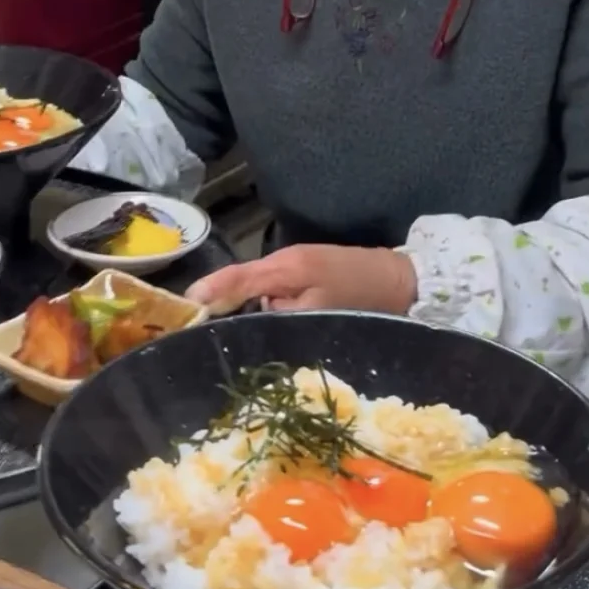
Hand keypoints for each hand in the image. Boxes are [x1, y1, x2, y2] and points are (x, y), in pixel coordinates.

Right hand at [186, 244, 417, 315]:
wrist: (404, 280)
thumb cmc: (363, 298)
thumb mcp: (321, 313)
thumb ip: (282, 314)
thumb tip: (256, 316)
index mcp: (285, 267)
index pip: (236, 278)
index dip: (209, 291)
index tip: (184, 307)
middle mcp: (285, 261)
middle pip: (241, 281)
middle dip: (219, 299)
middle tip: (195, 325)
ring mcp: (296, 265)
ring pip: (257, 286)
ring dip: (240, 303)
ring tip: (219, 327)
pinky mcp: (307, 273)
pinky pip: (274, 289)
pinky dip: (261, 303)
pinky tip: (258, 322)